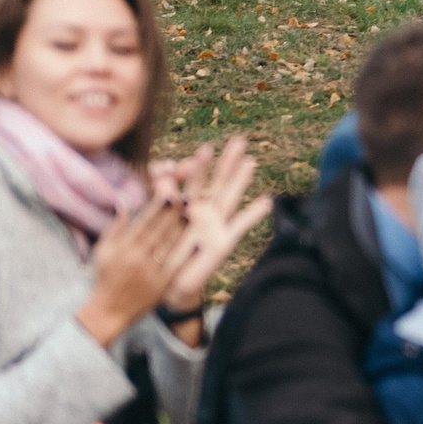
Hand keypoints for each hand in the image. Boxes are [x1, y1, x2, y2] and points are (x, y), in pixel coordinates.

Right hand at [77, 201, 190, 347]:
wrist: (109, 311)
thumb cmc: (106, 277)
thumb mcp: (103, 251)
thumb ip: (115, 227)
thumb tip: (123, 203)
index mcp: (122, 248)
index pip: (143, 223)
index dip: (157, 208)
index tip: (170, 194)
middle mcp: (136, 258)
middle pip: (158, 231)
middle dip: (174, 214)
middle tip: (189, 198)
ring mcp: (149, 272)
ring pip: (169, 246)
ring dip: (182, 229)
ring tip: (195, 213)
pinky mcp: (160, 285)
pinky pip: (176, 267)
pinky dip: (187, 255)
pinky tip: (198, 243)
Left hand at [158, 136, 272, 319]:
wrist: (169, 283)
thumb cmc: (162, 253)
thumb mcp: (156, 224)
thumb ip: (160, 198)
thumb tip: (158, 173)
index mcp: (186, 205)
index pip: (192, 179)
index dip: (192, 166)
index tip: (189, 156)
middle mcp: (205, 211)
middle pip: (218, 181)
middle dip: (227, 161)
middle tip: (239, 140)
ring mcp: (216, 225)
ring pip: (230, 197)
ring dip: (240, 181)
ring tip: (250, 162)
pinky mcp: (223, 242)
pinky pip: (239, 226)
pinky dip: (252, 215)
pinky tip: (266, 202)